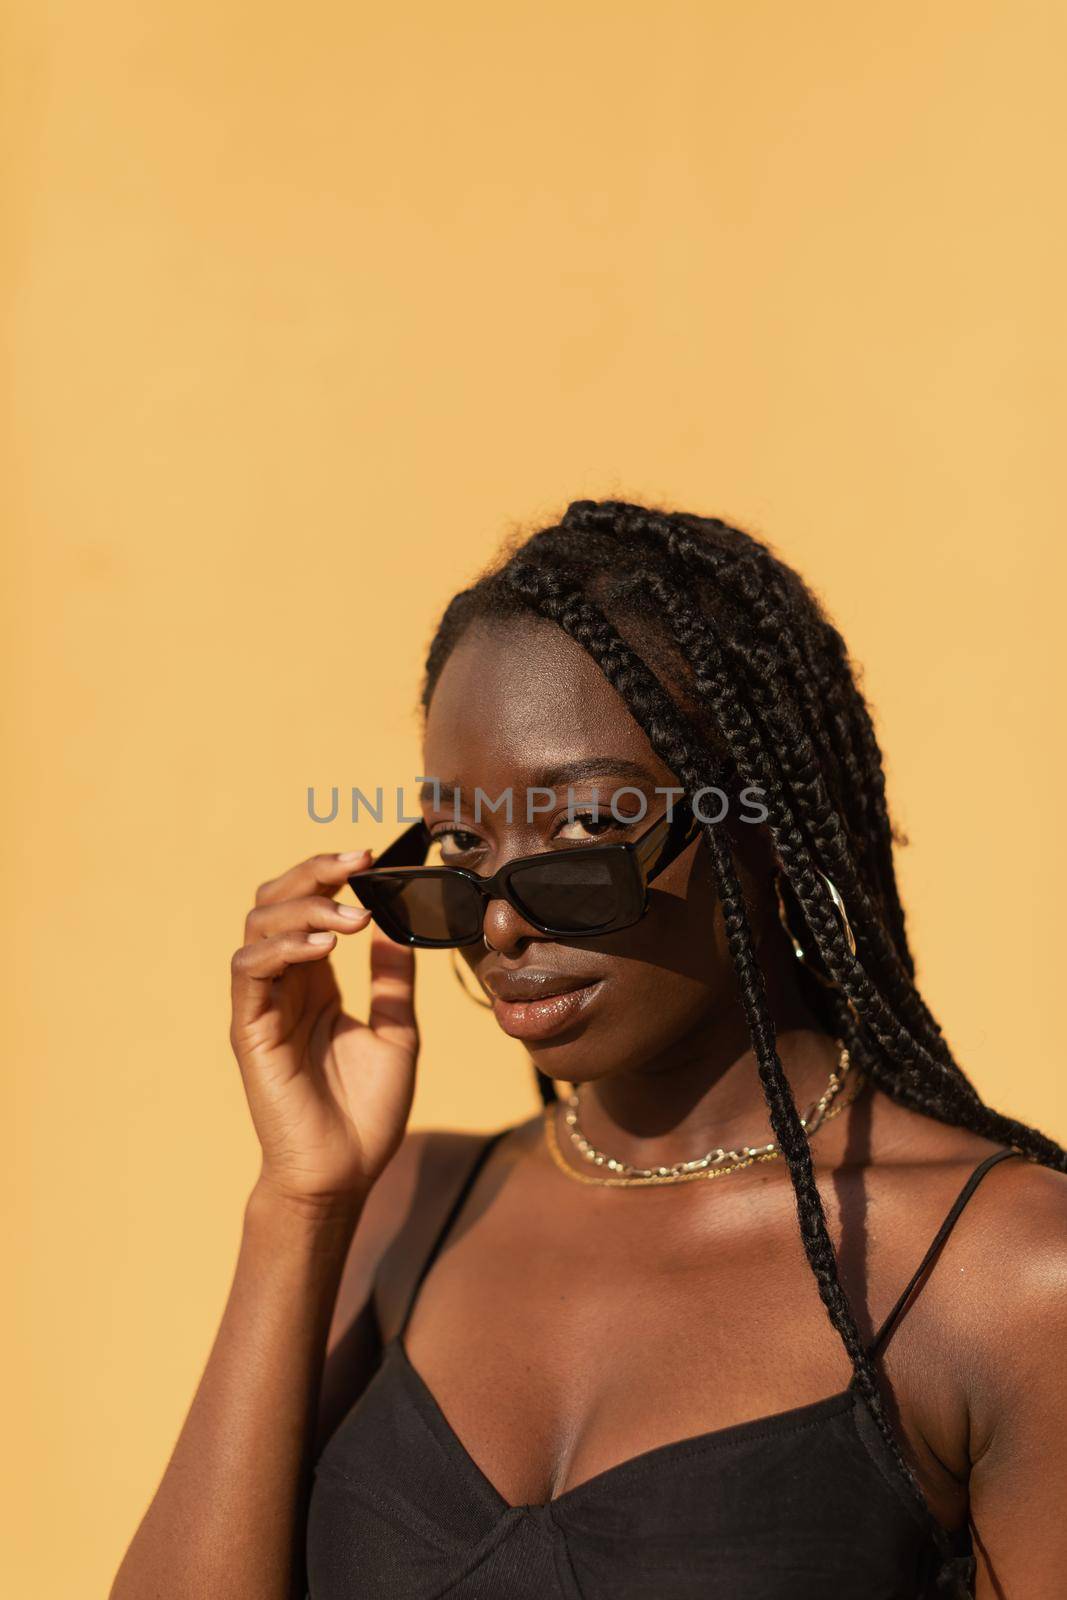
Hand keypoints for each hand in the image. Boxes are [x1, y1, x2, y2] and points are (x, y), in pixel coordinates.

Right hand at [229, 850, 417, 1211]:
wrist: (343, 1174)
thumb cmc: (366, 1113)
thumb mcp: (397, 1031)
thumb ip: (392, 978)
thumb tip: (398, 923)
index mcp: (316, 982)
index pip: (309, 906)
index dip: (332, 875)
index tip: (371, 858)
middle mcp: (285, 985)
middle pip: (275, 902)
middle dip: (314, 873)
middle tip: (357, 863)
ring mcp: (263, 1005)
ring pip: (259, 925)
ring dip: (305, 906)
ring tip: (351, 919)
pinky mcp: (249, 1029)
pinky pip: (249, 971)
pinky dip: (282, 947)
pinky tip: (323, 949)